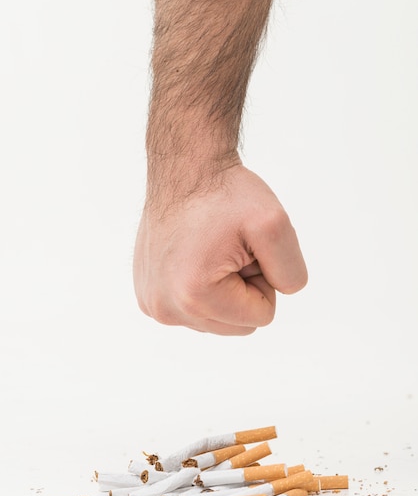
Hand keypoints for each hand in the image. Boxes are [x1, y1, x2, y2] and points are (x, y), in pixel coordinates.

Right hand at [133, 163, 306, 334]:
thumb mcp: (275, 225)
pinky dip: (202, 287)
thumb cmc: (225, 193)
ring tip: (211, 250)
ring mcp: (152, 304)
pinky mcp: (147, 295)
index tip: (243, 248)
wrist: (184, 169)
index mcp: (194, 297)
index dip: (263, 278)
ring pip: (216, 319)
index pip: (261, 317)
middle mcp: (165, 308)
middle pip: (237, 325)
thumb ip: (292, 273)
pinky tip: (194, 255)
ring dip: (223, 288)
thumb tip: (280, 295)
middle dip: (243, 288)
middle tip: (228, 248)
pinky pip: (193, 309)